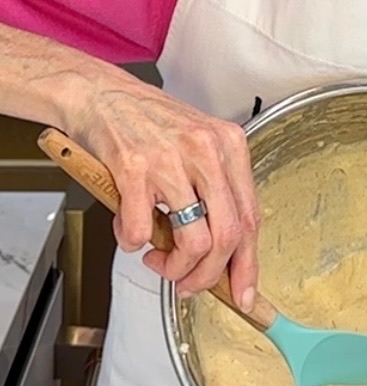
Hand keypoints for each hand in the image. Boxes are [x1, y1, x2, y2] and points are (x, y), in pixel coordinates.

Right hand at [74, 72, 259, 309]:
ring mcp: (171, 159)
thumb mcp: (198, 148)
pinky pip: (140, 228)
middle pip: (228, 237)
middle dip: (209, 276)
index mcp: (230, 146)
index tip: (242, 292)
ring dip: (175, 266)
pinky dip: (132, 242)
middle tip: (189, 284)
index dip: (248, 265)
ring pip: (194, 241)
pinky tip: (128, 234)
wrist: (98, 93)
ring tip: (158, 260)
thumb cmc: (146, 123)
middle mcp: (206, 151)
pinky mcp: (133, 167)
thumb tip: (225, 255)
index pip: (251, 219)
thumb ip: (215, 194)